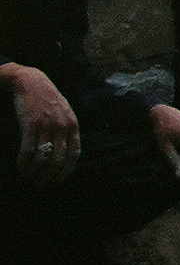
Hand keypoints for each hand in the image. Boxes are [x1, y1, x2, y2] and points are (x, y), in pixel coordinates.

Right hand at [4, 65, 77, 184]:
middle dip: (48, 175)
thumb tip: (66, 153)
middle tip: (40, 182)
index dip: (66, 169)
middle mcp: (62, 126)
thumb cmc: (48, 100)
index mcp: (73, 124)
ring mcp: (46, 126)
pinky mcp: (30, 125)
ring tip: (29, 176)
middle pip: (57, 159)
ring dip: (34, 171)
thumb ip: (68, 130)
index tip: (59, 180)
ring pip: (41, 158)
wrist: (32, 82)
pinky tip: (20, 167)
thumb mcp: (65, 113)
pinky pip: (27, 150)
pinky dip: (23, 162)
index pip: (74, 153)